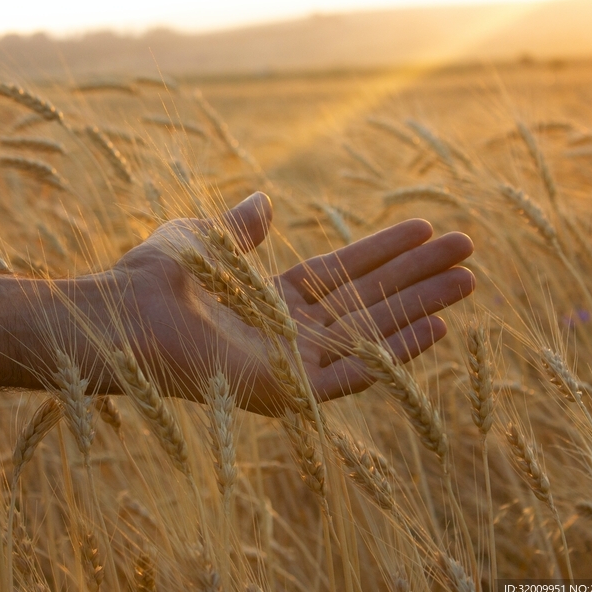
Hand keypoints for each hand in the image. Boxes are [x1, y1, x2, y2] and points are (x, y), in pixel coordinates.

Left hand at [106, 192, 474, 414]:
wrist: (122, 319)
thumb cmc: (151, 279)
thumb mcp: (203, 239)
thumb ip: (239, 229)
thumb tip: (263, 199)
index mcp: (269, 301)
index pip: (342, 274)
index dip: (384, 251)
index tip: (426, 228)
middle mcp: (288, 334)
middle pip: (368, 300)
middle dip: (418, 276)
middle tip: (468, 250)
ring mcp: (293, 365)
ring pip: (373, 333)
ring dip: (422, 307)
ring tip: (469, 281)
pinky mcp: (292, 391)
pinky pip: (356, 374)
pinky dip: (397, 352)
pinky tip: (438, 326)